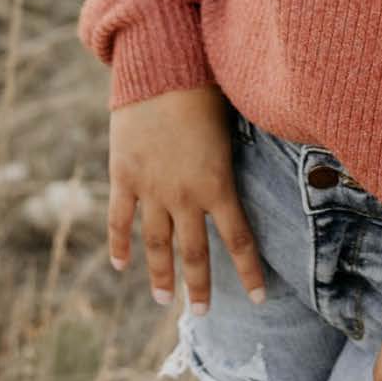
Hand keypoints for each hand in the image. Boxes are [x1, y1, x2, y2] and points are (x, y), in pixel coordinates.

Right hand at [107, 83, 266, 314]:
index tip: (260, 299)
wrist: (161, 66)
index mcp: (218, 183)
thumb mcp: (235, 123)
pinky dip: (119, 244)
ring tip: (164, 299)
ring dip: (161, 274)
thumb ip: (239, 154)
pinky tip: (121, 265)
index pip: (239, 240)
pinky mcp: (123, 176)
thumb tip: (262, 159)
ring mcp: (151, 188)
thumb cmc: (206, 85)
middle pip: (194, 253)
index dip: (250, 273)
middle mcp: (185, 195)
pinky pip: (120, 220)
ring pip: (156, 244)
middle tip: (204, 314)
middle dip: (200, 286)